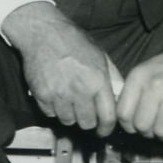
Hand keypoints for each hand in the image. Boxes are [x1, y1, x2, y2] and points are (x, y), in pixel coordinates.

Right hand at [1, 1, 117, 135]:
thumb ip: (112, 78)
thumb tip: (120, 98)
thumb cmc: (73, 41)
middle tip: (86, 111)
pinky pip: (51, 114)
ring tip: (69, 100)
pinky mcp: (42, 95)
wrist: (43, 32)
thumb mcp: (100, 55)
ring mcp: (59, 94)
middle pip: (87, 124)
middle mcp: (79, 90)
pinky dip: (54, 109)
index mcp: (97, 80)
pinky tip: (56, 94)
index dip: (107, 128)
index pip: (107, 117)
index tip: (104, 130)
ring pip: (68, 121)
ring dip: (70, 115)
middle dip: (88, 120)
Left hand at [115, 18, 162, 143]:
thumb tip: (125, 118)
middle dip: (146, 132)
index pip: (123, 113)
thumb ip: (134, 91)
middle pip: (141, 125)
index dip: (128, 126)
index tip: (135, 127)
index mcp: (139, 76)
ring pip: (161, 131)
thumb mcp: (146, 69)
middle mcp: (155, 85)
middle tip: (154, 128)